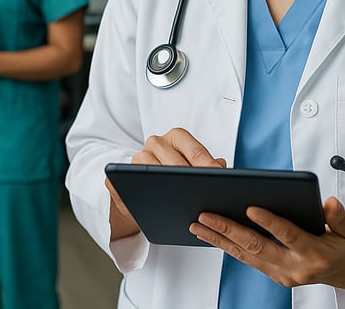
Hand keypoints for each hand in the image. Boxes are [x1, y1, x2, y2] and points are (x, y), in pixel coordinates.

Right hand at [107, 127, 227, 240]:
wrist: (140, 189)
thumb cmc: (171, 177)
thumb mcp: (191, 168)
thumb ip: (207, 166)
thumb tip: (222, 166)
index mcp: (176, 137)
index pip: (196, 151)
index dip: (208, 167)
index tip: (218, 180)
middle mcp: (156, 142)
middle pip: (176, 163)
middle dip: (190, 180)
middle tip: (203, 195)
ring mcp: (138, 157)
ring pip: (154, 171)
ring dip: (168, 188)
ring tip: (184, 203)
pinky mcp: (122, 174)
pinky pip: (133, 183)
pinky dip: (145, 195)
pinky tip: (161, 206)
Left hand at [189, 196, 344, 291]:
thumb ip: (339, 217)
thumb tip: (329, 203)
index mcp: (315, 253)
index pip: (289, 236)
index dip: (270, 222)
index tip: (250, 207)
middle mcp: (295, 268)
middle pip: (257, 247)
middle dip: (229, 230)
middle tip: (206, 215)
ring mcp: (282, 274)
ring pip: (245, 255)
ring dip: (219, 239)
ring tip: (197, 224)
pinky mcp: (274, 274)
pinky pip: (246, 259)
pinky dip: (227, 246)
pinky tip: (210, 234)